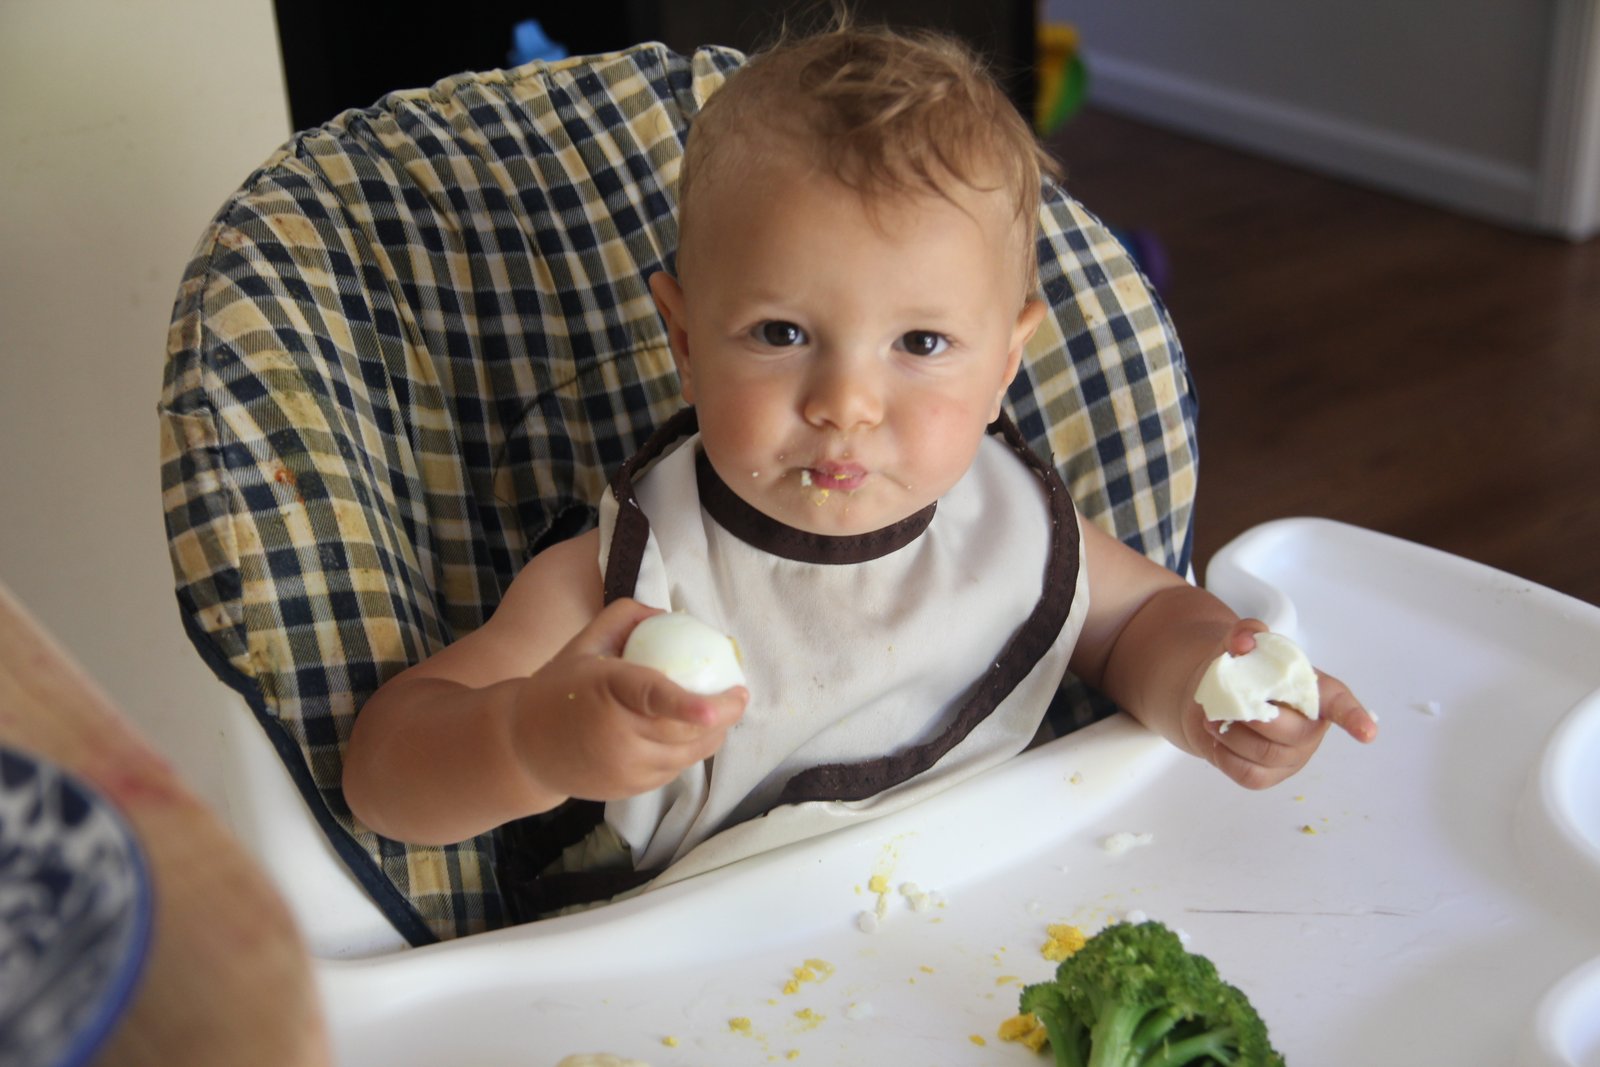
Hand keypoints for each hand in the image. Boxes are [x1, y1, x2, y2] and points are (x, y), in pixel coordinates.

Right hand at [514, 599, 748, 802]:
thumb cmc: (558, 688)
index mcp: (606, 690)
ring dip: (713, 734)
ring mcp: (624, 768)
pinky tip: (694, 733)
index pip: (651, 697)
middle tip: (739, 694)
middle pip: (683, 730)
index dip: (686, 705)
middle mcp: (616, 735)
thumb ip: (624, 618)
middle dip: (722, 715)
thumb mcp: (584, 644)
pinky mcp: (629, 789)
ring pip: (686, 754)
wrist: (522, 746)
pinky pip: (673, 770)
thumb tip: (667, 615)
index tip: (714, 705)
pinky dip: (690, 751)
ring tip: (724, 713)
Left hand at [1180, 620, 1377, 789]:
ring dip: (1234, 736)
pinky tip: (1218, 739)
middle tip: (1233, 704)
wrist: (1215, 698)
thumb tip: (1244, 643)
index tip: (1368, 732)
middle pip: (1295, 734)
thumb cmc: (1241, 671)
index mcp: (1315, 693)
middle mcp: (1310, 728)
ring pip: (1267, 755)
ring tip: (1215, 717)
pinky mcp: (1267, 776)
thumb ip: (1246, 632)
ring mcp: (1291, 756)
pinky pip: (1249, 775)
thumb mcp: (1241, 643)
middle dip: (1260, 719)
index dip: (1354, 717)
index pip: (1340, 704)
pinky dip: (1225, 756)